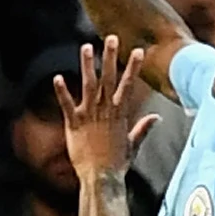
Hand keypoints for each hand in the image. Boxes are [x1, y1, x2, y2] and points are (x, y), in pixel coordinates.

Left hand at [60, 37, 158, 183]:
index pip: (128, 85)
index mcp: (120, 114)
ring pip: (88, 85)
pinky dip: (62, 91)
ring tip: (86, 47)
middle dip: (111, 57)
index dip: (133, 67)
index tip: (137, 51)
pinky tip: (57, 77)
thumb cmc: (117, 164)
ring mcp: (89, 115)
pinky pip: (66, 104)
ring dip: (87, 65)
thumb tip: (157, 118)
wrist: (101, 177)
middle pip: (109, 79)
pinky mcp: (74, 123)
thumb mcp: (133, 144)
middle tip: (111, 38)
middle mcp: (106, 110)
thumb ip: (143, 128)